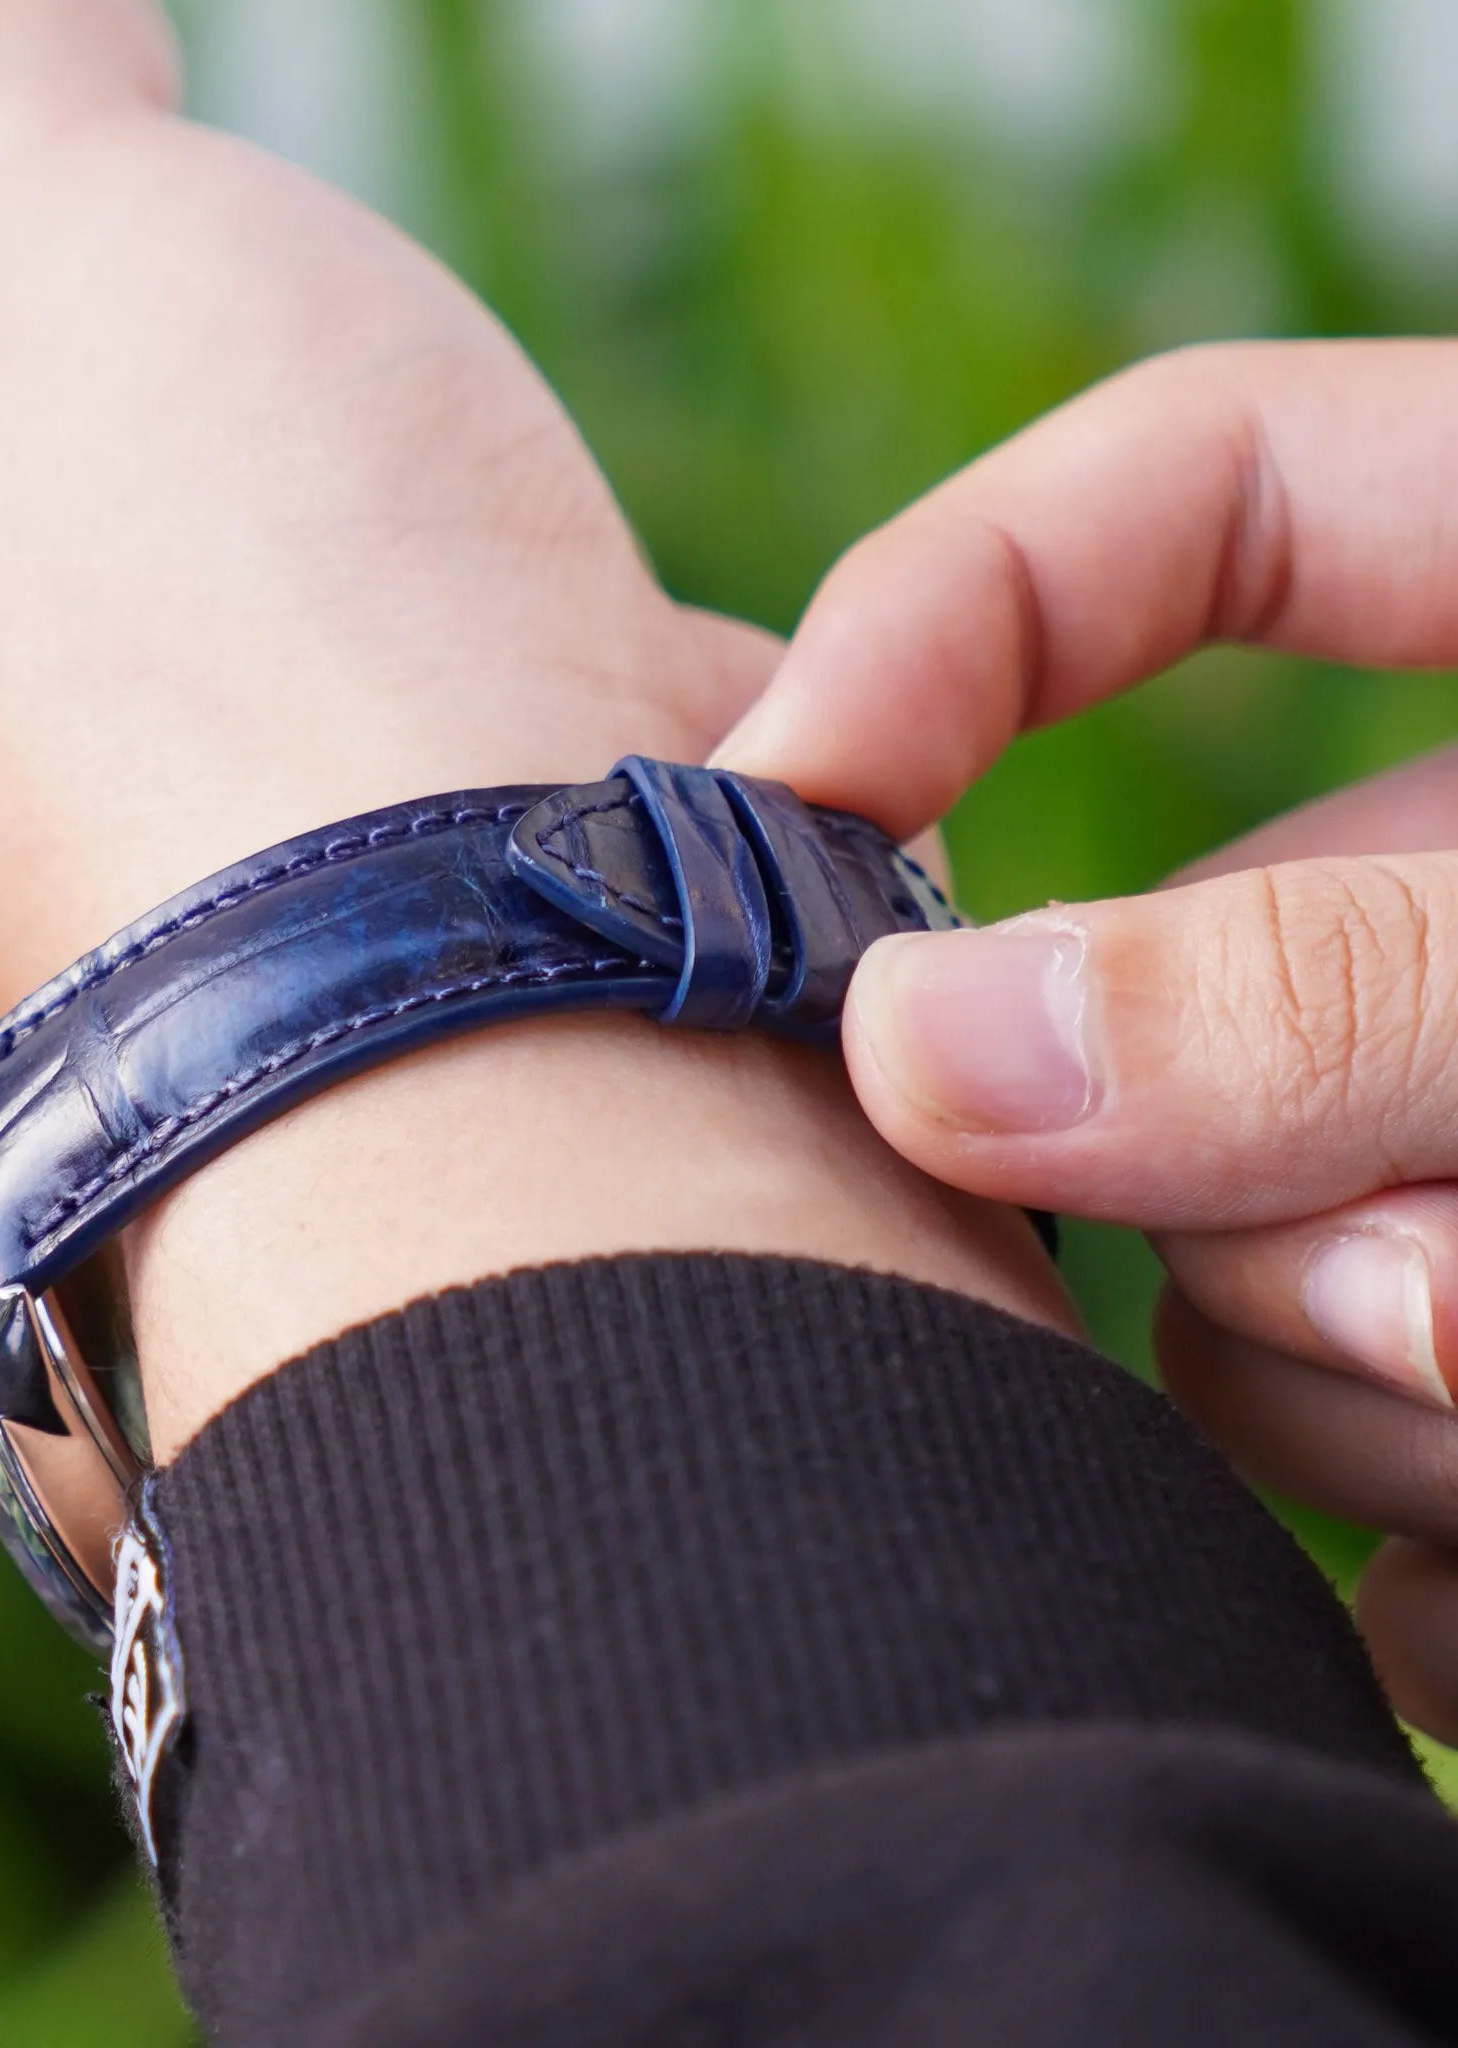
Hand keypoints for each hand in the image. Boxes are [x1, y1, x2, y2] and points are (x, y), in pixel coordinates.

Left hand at [0, 0, 769, 1085]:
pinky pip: (238, 709)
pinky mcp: (206, 966)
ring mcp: (0, 932)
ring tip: (352, 534)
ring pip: (94, 571)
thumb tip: (58, 73)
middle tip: (215, 391)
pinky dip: (327, 629)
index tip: (40, 278)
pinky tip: (422, 648)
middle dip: (70, 353)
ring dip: (235, 478)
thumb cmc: (214, 599)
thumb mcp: (25, 170)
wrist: (507, 974)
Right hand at [715, 339, 1457, 1739]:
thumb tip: (932, 1042)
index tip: (778, 796)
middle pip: (1164, 979)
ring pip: (1224, 1275)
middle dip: (1210, 1152)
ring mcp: (1455, 1168)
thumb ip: (1354, 978)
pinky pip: (1334, 1483)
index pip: (1195, 494)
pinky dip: (1414, 1569)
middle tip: (1398, 1300)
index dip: (959, 605)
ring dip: (1349, 1387)